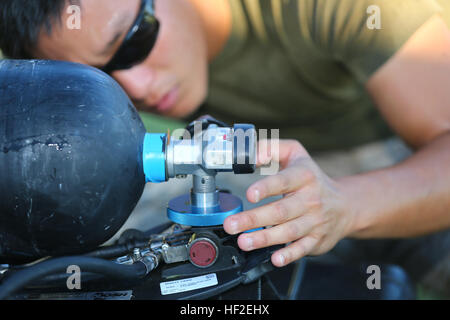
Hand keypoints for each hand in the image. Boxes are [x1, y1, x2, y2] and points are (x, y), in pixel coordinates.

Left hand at [223, 139, 354, 266]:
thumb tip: (250, 155)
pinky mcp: (316, 239)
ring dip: (264, 238)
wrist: (345, 205)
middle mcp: (310, 199)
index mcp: (304, 176)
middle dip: (253, 219)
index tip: (249, 194)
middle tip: (232, 224)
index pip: (284, 181)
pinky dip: (289, 255)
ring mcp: (314, 221)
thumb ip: (270, 149)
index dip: (266, 188)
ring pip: (288, 231)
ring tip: (244, 241)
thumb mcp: (295, 154)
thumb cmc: (312, 178)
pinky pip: (302, 248)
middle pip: (280, 211)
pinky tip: (275, 258)